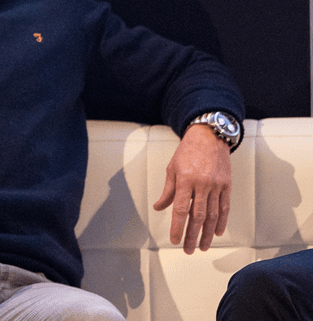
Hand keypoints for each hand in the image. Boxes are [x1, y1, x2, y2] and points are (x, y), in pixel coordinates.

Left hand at [152, 124, 232, 252]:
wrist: (209, 137)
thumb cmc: (187, 152)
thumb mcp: (172, 169)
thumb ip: (167, 191)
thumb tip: (159, 207)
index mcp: (185, 180)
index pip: (180, 209)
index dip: (177, 227)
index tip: (174, 240)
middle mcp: (202, 184)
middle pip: (197, 216)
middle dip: (193, 235)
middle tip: (188, 250)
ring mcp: (216, 186)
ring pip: (213, 215)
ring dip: (208, 233)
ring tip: (204, 247)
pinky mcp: (227, 185)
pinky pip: (225, 207)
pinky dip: (222, 221)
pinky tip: (218, 233)